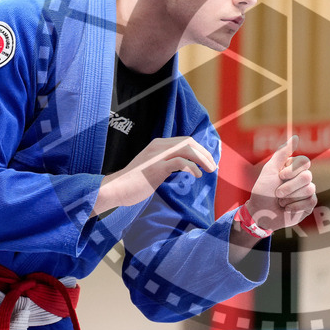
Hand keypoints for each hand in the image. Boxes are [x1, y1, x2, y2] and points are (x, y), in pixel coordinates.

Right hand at [94, 136, 215, 214]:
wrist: (116, 189)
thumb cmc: (134, 182)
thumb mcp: (153, 167)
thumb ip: (166, 164)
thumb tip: (183, 167)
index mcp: (158, 144)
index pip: (185, 140)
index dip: (200, 149)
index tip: (208, 160)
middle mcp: (158, 146)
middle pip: (189, 142)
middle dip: (204, 153)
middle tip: (212, 166)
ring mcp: (157, 156)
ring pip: (187, 149)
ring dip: (202, 159)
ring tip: (209, 170)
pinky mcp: (156, 167)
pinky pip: (180, 162)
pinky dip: (192, 167)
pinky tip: (196, 175)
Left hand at [245, 135, 316, 231]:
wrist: (260, 213)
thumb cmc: (262, 191)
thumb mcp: (270, 170)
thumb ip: (282, 153)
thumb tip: (295, 137)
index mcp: (293, 168)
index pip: (304, 162)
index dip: (292, 170)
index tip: (280, 176)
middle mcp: (302, 178)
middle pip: (307, 176)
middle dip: (289, 187)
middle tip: (277, 193)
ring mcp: (307, 192)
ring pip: (309, 189)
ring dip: (290, 198)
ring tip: (281, 202)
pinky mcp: (309, 205)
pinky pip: (311, 202)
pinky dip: (295, 206)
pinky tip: (287, 209)